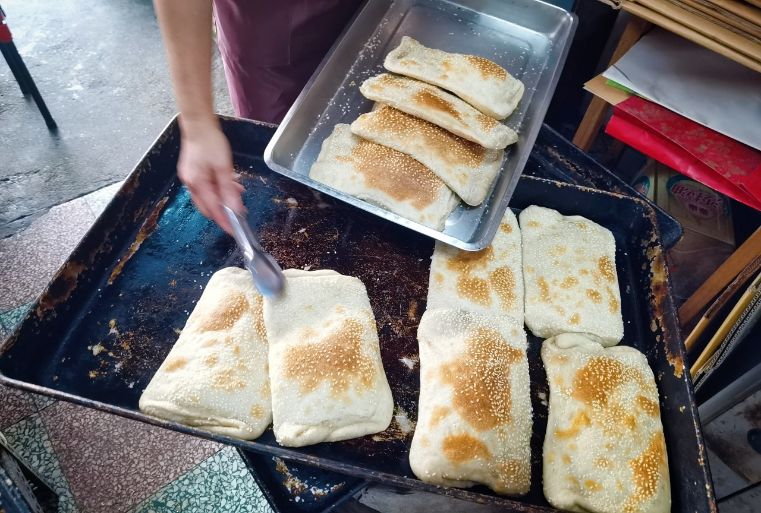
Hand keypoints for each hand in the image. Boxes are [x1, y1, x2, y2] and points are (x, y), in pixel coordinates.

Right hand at [177, 118, 244, 233]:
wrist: (198, 124)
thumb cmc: (210, 142)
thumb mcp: (224, 167)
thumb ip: (229, 190)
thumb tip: (236, 209)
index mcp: (197, 184)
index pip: (213, 210)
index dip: (225, 221)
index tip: (234, 230)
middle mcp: (191, 184)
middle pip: (208, 206)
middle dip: (224, 210)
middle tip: (240, 209)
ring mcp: (190, 178)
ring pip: (208, 197)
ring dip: (223, 198)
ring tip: (237, 190)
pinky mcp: (192, 173)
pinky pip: (206, 188)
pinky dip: (218, 189)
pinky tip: (228, 182)